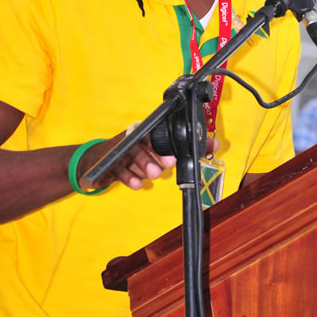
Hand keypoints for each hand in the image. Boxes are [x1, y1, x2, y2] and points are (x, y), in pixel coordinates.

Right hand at [77, 131, 218, 191]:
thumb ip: (190, 146)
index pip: (158, 132)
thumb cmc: (138, 151)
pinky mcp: (109, 162)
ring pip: (131, 154)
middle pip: (143, 143)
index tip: (175, 157)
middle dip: (155, 155)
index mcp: (148, 131)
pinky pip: (118, 169)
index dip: (167, 141)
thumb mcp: (161, 148)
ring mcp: (120, 149)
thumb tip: (215, 144)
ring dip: (143, 165)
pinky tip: (137, 185)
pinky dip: (128, 177)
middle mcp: (133, 137)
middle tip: (166, 166)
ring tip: (153, 175)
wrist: (100, 158)